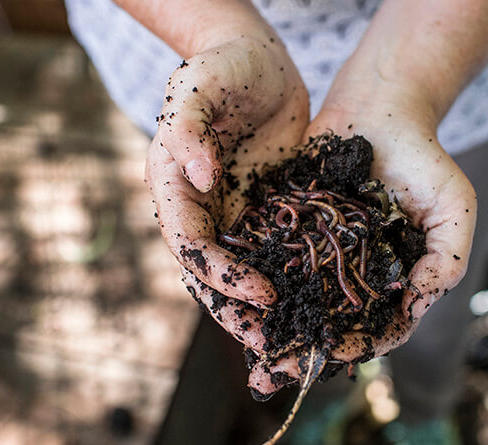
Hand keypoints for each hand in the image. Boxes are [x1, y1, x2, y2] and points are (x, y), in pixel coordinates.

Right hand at [147, 35, 308, 346]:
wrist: (258, 59)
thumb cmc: (223, 66)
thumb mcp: (201, 86)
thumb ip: (190, 128)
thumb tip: (198, 176)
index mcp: (176, 186)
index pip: (191, 244)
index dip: (222, 274)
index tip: (260, 292)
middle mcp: (201, 207)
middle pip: (211, 272)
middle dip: (237, 310)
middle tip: (271, 343)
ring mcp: (232, 210)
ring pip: (241, 270)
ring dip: (260, 308)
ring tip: (290, 338)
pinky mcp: (264, 208)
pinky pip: (272, 251)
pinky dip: (286, 279)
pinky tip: (311, 300)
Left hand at [244, 83, 476, 397]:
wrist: (380, 109)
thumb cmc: (424, 156)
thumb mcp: (453, 204)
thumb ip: (446, 255)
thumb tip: (416, 302)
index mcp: (394, 278)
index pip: (378, 328)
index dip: (357, 347)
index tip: (331, 357)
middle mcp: (355, 275)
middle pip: (329, 325)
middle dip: (301, 354)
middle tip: (270, 375)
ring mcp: (322, 255)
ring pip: (295, 302)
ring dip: (272, 330)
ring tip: (246, 354)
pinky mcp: (293, 230)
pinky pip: (271, 263)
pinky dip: (254, 285)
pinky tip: (232, 300)